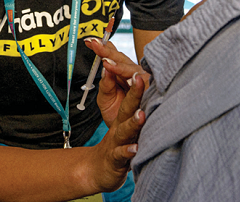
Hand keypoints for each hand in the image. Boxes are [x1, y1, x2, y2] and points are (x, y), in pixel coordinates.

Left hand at [84, 38, 149, 126]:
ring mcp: (143, 82)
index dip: (102, 48)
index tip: (89, 42)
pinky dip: (139, 84)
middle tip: (95, 44)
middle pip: (121, 60)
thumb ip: (105, 84)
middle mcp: (133, 74)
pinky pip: (146, 87)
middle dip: (108, 51)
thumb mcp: (106, 98)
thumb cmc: (118, 113)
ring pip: (133, 71)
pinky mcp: (151, 94)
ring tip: (107, 63)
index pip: (112, 56)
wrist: (129, 135)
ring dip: (121, 67)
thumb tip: (105, 68)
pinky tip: (134, 78)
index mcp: (122, 72)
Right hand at [89, 73, 145, 192]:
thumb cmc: (116, 146)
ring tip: (141, 115)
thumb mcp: (122, 124)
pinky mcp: (115, 159)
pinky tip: (135, 148)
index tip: (142, 69)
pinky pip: (121, 154)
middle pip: (127, 107)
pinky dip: (127, 151)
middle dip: (134, 93)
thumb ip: (130, 107)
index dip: (136, 84)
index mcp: (124, 118)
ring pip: (124, 130)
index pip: (130, 97)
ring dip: (132, 122)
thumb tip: (133, 85)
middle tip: (139, 78)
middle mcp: (120, 127)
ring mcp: (117, 142)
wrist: (97, 170)